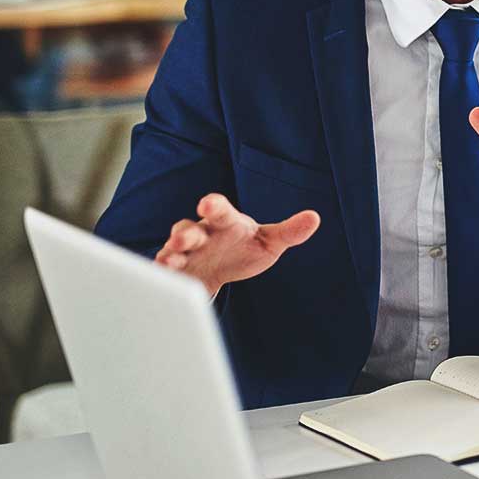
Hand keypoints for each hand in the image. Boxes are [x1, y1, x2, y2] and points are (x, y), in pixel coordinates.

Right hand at [154, 193, 319, 297]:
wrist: (221, 271)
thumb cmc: (244, 249)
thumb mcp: (269, 242)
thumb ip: (289, 231)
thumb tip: (315, 218)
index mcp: (225, 222)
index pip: (219, 210)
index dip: (213, 205)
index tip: (207, 203)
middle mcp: (202, 234)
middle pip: (190, 229)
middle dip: (184, 233)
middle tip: (180, 239)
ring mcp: (187, 253)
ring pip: (173, 249)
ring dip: (170, 253)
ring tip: (169, 258)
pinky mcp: (177, 272)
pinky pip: (166, 271)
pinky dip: (164, 273)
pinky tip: (164, 275)